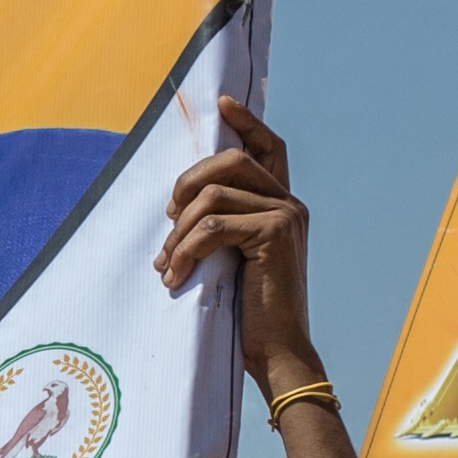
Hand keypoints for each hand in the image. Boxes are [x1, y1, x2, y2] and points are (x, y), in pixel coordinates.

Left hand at [157, 93, 320, 395]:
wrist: (279, 353)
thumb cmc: (251, 313)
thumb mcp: (233, 258)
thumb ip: (222, 226)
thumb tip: (178, 205)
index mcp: (283, 206)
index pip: (269, 146)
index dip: (246, 121)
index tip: (223, 104)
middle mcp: (291, 204)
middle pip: (231, 161)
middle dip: (187, 184)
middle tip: (166, 220)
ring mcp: (286, 217)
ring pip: (213, 196)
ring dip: (177, 231)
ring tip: (167, 264)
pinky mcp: (274, 235)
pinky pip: (212, 226)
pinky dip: (185, 250)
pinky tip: (176, 276)